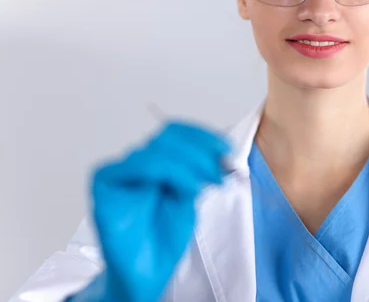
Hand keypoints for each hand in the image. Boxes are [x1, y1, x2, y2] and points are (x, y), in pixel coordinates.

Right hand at [84, 122, 229, 301]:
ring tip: (209, 181)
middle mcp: (137, 164)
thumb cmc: (163, 238)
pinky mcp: (105, 183)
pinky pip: (137, 165)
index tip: (226, 148)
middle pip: (167, 137)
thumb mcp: (191, 197)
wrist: (146, 272)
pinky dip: (170, 170)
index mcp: (156, 163)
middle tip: (221, 170)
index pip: (176, 133)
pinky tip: (188, 187)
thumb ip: (199, 172)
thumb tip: (219, 151)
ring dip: (191, 162)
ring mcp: (120, 171)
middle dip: (201, 151)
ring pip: (157, 149)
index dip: (202, 136)